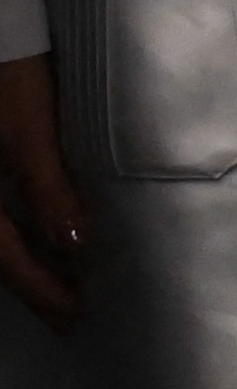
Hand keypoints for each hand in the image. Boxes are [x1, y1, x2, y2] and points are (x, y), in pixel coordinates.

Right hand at [0, 55, 79, 331]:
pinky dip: (19, 231)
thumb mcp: (29, 125)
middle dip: (33, 284)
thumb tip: (74, 246)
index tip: (77, 318)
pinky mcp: (0, 154)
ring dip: (26, 261)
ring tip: (65, 286)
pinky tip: (48, 236)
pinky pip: (0, 212)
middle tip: (72, 317)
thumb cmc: (8, 70)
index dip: (40, 290)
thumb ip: (47, 184)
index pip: (5, 256)